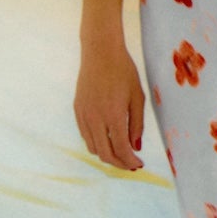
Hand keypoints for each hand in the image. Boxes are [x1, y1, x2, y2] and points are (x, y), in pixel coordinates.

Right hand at [75, 35, 145, 170]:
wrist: (100, 52)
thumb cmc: (124, 72)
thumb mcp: (138, 97)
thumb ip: (137, 125)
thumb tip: (135, 147)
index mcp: (113, 115)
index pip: (121, 149)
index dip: (131, 161)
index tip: (139, 164)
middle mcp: (95, 118)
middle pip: (105, 154)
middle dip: (120, 164)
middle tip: (131, 165)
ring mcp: (84, 115)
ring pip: (93, 148)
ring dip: (107, 155)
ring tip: (120, 154)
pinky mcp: (77, 110)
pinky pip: (85, 135)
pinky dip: (97, 143)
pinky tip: (107, 140)